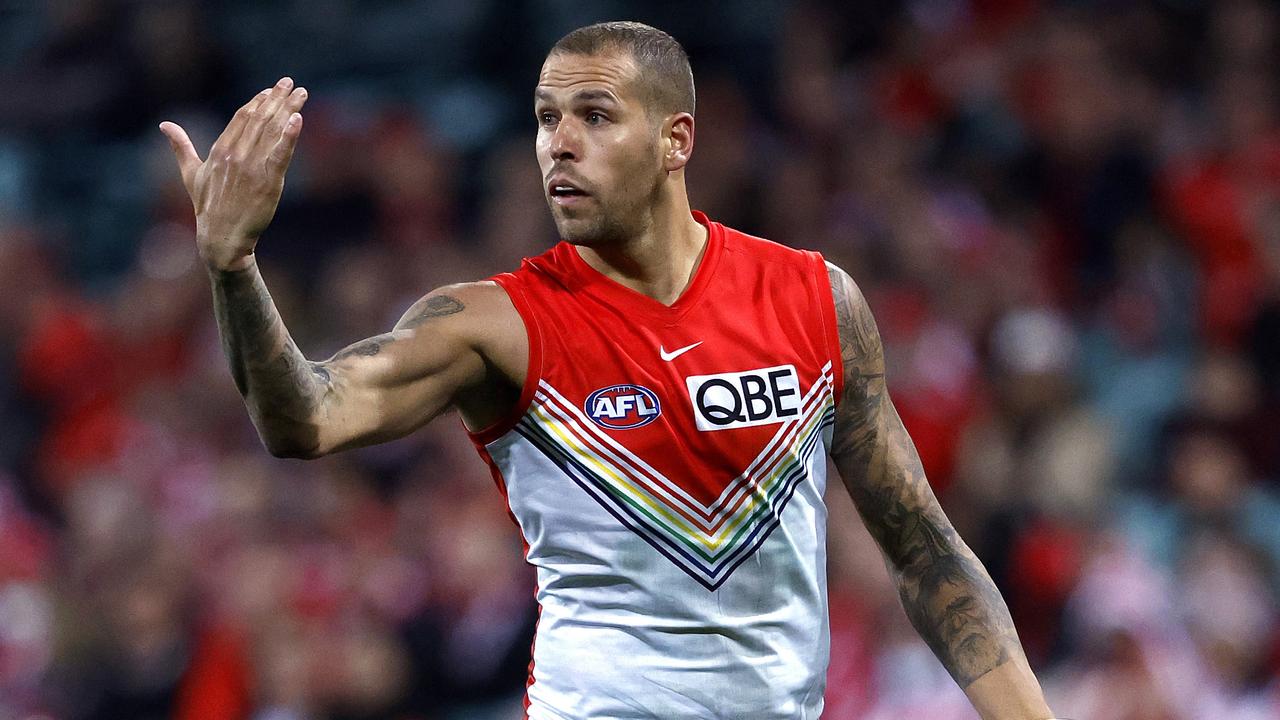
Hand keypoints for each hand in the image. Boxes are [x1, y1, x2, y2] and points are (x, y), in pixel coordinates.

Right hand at [159, 77, 307, 271]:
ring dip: (288, 110)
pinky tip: (298, 120)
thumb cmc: (208, 207)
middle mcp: (235, 155)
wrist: (221, 237)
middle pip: (259, 119)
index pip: (242, 118)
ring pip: (272, 132)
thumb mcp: (191, 173)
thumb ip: (181, 147)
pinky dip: (289, 137)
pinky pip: (280, 155)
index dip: (257, 102)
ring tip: (301, 94)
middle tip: (290, 83)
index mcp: (219, 150)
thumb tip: (164, 125)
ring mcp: (252, 168)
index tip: (270, 90)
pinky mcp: (268, 182)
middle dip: (276, 98)